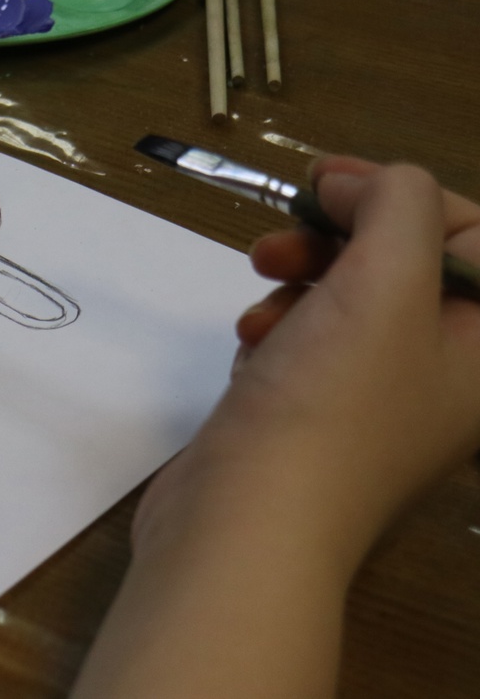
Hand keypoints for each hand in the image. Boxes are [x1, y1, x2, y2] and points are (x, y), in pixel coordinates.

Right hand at [147, 156, 479, 566]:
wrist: (249, 520)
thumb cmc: (333, 401)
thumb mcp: (384, 280)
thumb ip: (397, 205)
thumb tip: (360, 187)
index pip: (478, 237)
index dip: (406, 196)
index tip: (328, 186)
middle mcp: (450, 373)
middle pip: (410, 262)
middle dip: (343, 234)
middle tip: (284, 228)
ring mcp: (382, 398)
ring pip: (351, 297)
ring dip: (300, 276)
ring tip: (259, 283)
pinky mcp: (321, 414)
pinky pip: (311, 341)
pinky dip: (280, 325)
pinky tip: (252, 341)